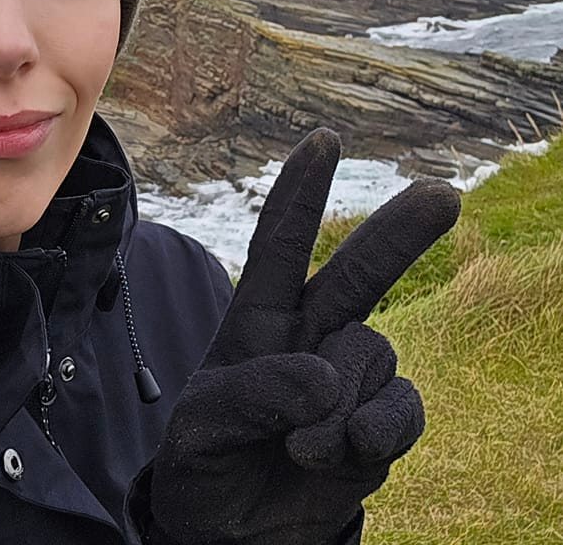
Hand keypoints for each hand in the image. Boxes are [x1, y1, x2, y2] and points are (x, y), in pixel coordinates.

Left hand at [145, 127, 460, 544]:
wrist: (230, 531)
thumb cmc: (203, 461)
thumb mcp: (200, 425)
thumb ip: (254, 394)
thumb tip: (324, 381)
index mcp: (257, 317)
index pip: (279, 243)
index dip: (301, 191)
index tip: (324, 140)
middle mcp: (310, 334)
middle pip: (361, 271)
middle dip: (399, 232)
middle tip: (445, 192)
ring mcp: (349, 378)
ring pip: (377, 352)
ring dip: (345, 401)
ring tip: (301, 447)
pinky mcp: (377, 424)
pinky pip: (403, 408)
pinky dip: (380, 430)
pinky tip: (348, 450)